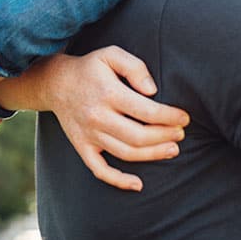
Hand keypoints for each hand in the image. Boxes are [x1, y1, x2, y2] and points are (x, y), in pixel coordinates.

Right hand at [41, 46, 189, 190]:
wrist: (56, 83)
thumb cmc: (90, 67)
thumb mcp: (111, 55)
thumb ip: (135, 67)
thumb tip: (153, 91)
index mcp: (108, 93)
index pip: (147, 111)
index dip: (170, 117)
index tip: (184, 118)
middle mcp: (98, 117)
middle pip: (139, 136)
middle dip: (165, 137)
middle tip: (181, 134)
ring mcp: (89, 135)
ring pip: (126, 154)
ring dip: (153, 155)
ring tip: (172, 149)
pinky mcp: (82, 147)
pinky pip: (100, 170)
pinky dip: (119, 181)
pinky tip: (138, 184)